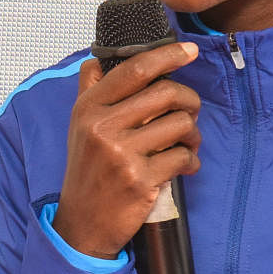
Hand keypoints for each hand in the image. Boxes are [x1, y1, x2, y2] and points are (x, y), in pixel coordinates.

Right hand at [53, 41, 200, 257]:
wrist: (83, 223)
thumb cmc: (88, 171)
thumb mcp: (79, 128)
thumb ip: (90, 92)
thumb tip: (97, 59)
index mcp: (88, 109)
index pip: (134, 70)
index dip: (167, 55)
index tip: (189, 51)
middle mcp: (102, 127)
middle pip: (165, 93)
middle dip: (189, 100)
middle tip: (191, 112)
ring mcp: (121, 154)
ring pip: (180, 124)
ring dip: (193, 133)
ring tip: (188, 143)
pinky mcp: (140, 180)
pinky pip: (182, 157)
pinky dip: (191, 161)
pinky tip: (185, 166)